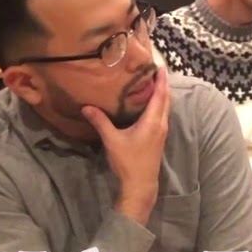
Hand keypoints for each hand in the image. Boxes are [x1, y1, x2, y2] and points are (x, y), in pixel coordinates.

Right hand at [83, 67, 170, 224]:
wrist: (141, 185)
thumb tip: (86, 107)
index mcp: (153, 121)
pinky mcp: (159, 137)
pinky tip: (150, 104)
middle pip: (166, 99)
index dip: (160, 81)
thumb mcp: (112, 140)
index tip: (160, 67)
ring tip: (153, 83)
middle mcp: (161, 124)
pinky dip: (159, 105)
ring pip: (165, 108)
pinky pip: (162, 115)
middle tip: (156, 71)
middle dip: (162, 85)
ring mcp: (162, 131)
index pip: (160, 96)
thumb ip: (100, 122)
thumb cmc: (128, 162)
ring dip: (162, 95)